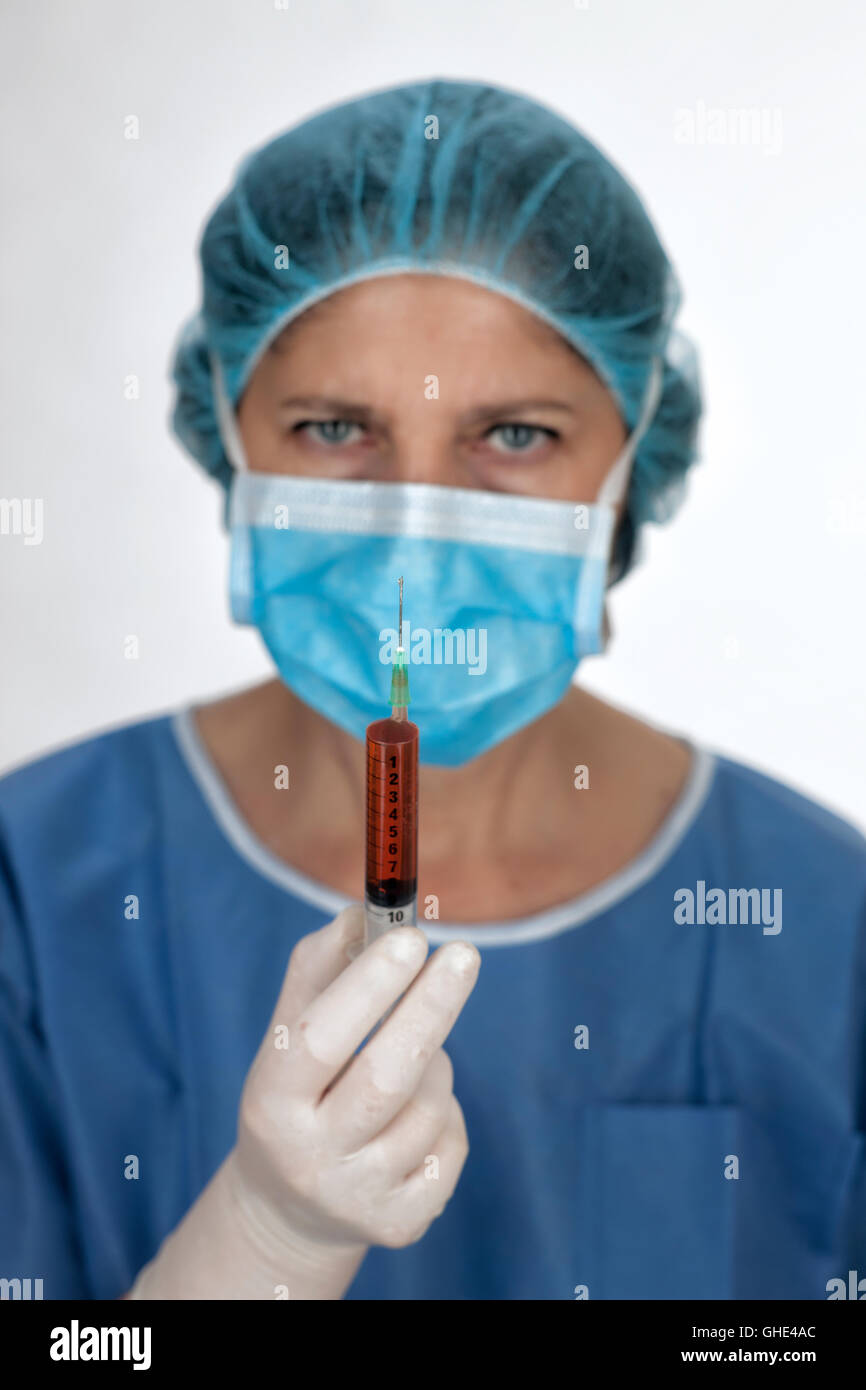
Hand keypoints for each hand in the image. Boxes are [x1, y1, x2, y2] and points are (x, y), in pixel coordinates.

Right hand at [231, 904, 479, 1253]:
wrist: (289, 1211)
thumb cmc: (298, 1092)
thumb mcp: (288, 1032)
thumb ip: (322, 965)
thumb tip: (367, 912)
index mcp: (270, 1101)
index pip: (320, 1039)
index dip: (367, 987)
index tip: (409, 936)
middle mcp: (308, 1158)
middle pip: (386, 1077)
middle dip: (431, 1007)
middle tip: (464, 954)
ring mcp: (356, 1197)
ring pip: (428, 1104)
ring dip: (436, 1059)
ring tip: (413, 1054)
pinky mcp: (400, 1224)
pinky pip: (452, 1143)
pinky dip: (447, 1112)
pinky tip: (416, 1114)